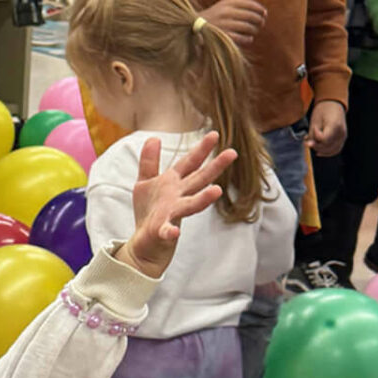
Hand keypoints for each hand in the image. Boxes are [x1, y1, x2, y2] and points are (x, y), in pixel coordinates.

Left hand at [123, 130, 234, 277]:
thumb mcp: (145, 182)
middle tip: (232, 153)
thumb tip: (154, 137)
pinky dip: (170, 232)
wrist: (144, 242)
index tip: (214, 134)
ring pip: (191, 205)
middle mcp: (178, 197)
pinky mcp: (162, 231)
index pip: (190, 164)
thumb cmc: (149, 212)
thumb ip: (149, 161)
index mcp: (174, 184)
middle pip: (199, 180)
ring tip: (217, 191)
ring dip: (203, 199)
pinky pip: (167, 231)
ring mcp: (173, 214)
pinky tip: (174, 232)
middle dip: (215, 167)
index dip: (201, 149)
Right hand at [203, 0, 265, 48]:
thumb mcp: (222, 8)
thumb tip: (263, 12)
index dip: (259, 8)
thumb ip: (239, 8)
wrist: (192, 30)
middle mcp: (225, 12)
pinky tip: (249, 39)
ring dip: (254, 30)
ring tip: (254, 31)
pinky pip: (243, 38)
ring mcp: (224, 25)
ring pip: (248, 27)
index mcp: (226, 3)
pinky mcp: (224, 36)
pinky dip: (248, 39)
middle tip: (261, 23)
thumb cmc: (212, 19)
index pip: (249, 3)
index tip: (264, 13)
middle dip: (259, 20)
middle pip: (251, 15)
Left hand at [309, 101, 346, 157]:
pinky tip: (319, 151)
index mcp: (335, 125)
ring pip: (332, 150)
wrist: (333, 104)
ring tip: (313, 144)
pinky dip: (327, 152)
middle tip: (308, 140)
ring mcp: (343, 136)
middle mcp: (341, 132)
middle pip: (328, 146)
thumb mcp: (315, 121)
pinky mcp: (343, 139)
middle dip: (316, 145)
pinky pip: (336, 150)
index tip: (313, 129)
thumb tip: (308, 146)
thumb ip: (312, 134)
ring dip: (321, 150)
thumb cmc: (322, 111)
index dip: (316, 136)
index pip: (324, 139)